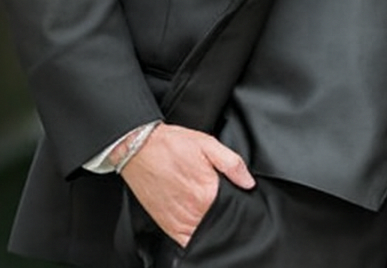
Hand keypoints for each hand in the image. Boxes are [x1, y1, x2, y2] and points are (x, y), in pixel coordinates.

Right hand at [119, 123, 254, 246]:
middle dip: (225, 214)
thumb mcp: (208, 144)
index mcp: (207, 192)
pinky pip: (186, 241)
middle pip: (220, 222)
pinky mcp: (167, 225)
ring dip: (211, 226)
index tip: (238, 196)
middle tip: (221, 200)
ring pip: (204, 234)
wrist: (138, 148)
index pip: (233, 208)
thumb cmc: (170, 145)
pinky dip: (194, 237)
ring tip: (208, 208)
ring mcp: (179, 221)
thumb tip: (249, 182)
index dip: (239, 202)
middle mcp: (193, 211)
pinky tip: (198, 224)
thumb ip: (232, 164)